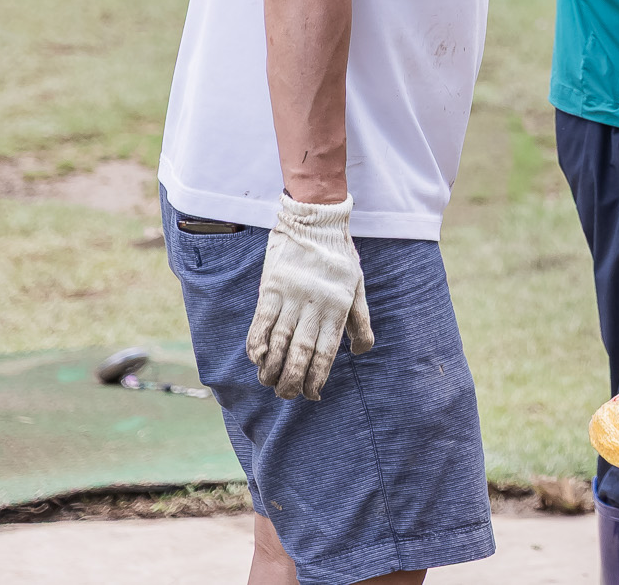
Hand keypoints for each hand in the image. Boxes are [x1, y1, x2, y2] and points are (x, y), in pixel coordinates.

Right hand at [245, 195, 373, 399]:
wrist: (316, 221)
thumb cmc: (340, 257)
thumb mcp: (358, 287)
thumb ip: (360, 320)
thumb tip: (361, 351)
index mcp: (337, 307)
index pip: (326, 351)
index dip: (318, 377)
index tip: (313, 395)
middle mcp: (314, 305)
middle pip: (301, 352)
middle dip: (293, 379)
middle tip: (287, 396)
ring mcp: (291, 297)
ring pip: (279, 341)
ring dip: (272, 367)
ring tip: (270, 383)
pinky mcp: (271, 288)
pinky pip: (261, 322)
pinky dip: (257, 343)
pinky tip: (257, 359)